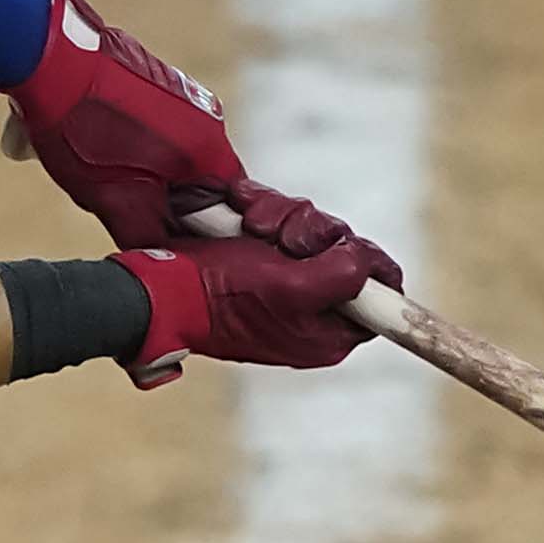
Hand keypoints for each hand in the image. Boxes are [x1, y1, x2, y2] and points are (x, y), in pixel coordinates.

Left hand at [2, 0, 251, 244]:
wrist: (49, 54)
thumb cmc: (84, 127)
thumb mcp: (113, 198)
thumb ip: (146, 232)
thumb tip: (162, 255)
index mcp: (208, 148)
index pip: (229, 205)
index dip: (202, 230)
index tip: (171, 240)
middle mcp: (206, 115)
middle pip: (198, 177)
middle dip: (165, 198)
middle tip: (124, 206)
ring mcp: (181, 90)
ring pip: (170, 150)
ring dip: (142, 169)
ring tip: (95, 169)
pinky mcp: (153, 75)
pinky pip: (151, 122)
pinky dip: (128, 139)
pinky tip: (86, 140)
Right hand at [119, 189, 400, 374]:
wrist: (163, 288)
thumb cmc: (223, 295)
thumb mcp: (292, 288)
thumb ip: (342, 278)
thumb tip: (368, 265)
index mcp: (328, 332)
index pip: (380, 298)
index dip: (368, 264)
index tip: (344, 245)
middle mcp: (312, 309)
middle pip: (344, 252)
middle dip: (310, 232)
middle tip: (280, 239)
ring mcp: (285, 283)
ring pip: (309, 229)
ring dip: (279, 217)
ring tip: (248, 226)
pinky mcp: (261, 260)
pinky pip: (279, 223)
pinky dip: (260, 211)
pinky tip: (238, 211)